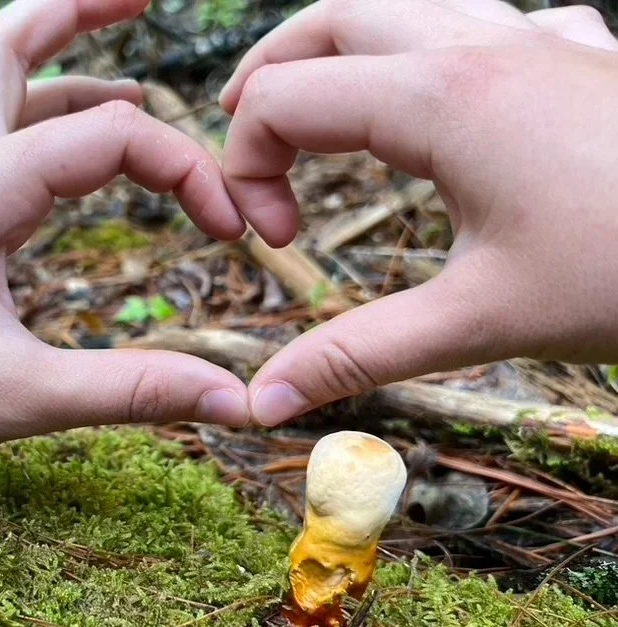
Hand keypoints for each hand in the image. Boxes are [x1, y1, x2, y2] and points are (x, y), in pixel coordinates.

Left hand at [0, 0, 248, 487]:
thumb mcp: (18, 398)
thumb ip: (130, 392)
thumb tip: (234, 401)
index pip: (110, 137)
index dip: (189, 171)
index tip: (234, 231)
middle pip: (8, 45)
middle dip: (78, 11)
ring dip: (62, 62)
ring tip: (133, 75)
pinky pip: (2, 148)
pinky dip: (48, 127)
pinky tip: (81, 159)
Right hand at [220, 0, 617, 425]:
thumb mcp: (478, 321)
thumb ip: (358, 356)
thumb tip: (265, 400)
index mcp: (441, 95)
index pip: (282, 100)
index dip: (247, 170)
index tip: (273, 244)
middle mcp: (478, 42)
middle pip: (327, 19)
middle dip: (267, 82)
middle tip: (248, 148)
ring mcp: (529, 37)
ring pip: (396, 5)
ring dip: (337, 55)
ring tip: (313, 117)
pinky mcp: (567, 56)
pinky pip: (468, 21)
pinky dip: (414, 55)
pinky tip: (431, 108)